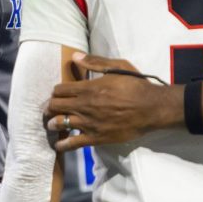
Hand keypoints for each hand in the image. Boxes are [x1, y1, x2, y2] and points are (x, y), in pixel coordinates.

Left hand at [45, 52, 181, 150]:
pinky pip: (73, 144)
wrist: (151, 108)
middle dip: (50, 106)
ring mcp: (89, 123)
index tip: (58, 93)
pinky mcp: (96, 138)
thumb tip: (74, 56)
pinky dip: (63, 145)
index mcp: (88, 88)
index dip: (56, 91)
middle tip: (51, 108)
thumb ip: (94, 62)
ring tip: (54, 124)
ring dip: (53, 123)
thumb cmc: (136, 85)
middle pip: (55, 106)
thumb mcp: (117, 67)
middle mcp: (84, 106)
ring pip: (60, 123)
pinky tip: (59, 145)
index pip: (59, 90)